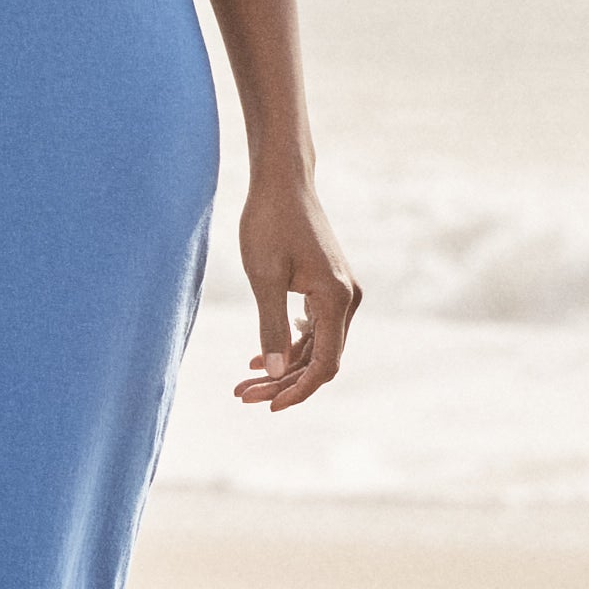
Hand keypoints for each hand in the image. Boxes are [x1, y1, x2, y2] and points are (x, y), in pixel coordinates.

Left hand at [234, 173, 358, 410]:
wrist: (282, 183)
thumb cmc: (269, 223)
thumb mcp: (264, 278)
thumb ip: (271, 327)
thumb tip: (277, 373)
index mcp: (337, 299)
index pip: (325, 365)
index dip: (298, 391)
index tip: (266, 406)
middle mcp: (348, 300)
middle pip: (320, 360)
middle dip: (283, 382)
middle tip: (241, 394)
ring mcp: (342, 293)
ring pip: (316, 347)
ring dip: (283, 367)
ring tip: (243, 382)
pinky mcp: (329, 287)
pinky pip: (314, 329)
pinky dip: (289, 346)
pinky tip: (260, 358)